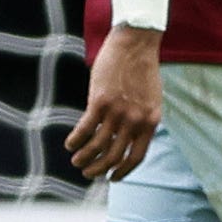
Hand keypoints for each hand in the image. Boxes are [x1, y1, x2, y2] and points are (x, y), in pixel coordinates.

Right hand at [66, 24, 161, 180]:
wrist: (136, 44)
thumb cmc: (142, 69)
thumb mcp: (151, 99)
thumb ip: (142, 120)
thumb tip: (128, 138)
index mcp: (151, 122)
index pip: (137, 157)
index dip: (123, 171)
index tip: (112, 177)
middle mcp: (135, 121)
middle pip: (114, 156)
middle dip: (99, 169)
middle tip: (88, 173)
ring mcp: (117, 112)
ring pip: (98, 146)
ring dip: (85, 158)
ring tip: (76, 161)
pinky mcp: (100, 101)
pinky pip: (85, 129)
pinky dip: (76, 140)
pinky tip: (70, 144)